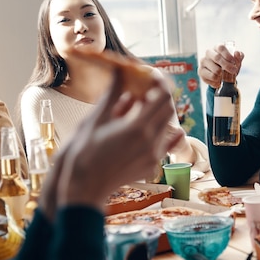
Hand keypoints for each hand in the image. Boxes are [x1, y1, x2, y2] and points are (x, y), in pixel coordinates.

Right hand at [43, 67, 182, 214]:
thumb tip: (119, 71)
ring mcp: (153, 156)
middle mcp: (150, 142)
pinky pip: (166, 146)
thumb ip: (113, 95)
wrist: (83, 187)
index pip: (161, 97)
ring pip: (167, 127)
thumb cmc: (84, 153)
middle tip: (149, 88)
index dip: (160, 83)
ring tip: (144, 105)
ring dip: (159, 113)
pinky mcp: (151, 166)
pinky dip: (168, 135)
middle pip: (167, 110)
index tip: (153, 75)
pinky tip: (175, 131)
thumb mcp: (96, 119)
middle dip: (160, 96)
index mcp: (138, 128)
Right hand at [198, 43, 243, 88]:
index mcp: (217, 47)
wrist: (221, 77)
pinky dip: (217, 81)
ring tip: (224, 77)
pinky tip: (219, 81)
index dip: (227, 54)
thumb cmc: (228, 66)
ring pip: (215, 69)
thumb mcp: (236, 62)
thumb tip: (237, 53)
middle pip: (217, 57)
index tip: (233, 61)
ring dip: (222, 75)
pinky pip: (211, 77)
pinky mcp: (201, 71)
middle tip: (234, 71)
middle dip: (227, 65)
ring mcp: (203, 61)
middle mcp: (209, 53)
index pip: (221, 47)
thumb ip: (238, 57)